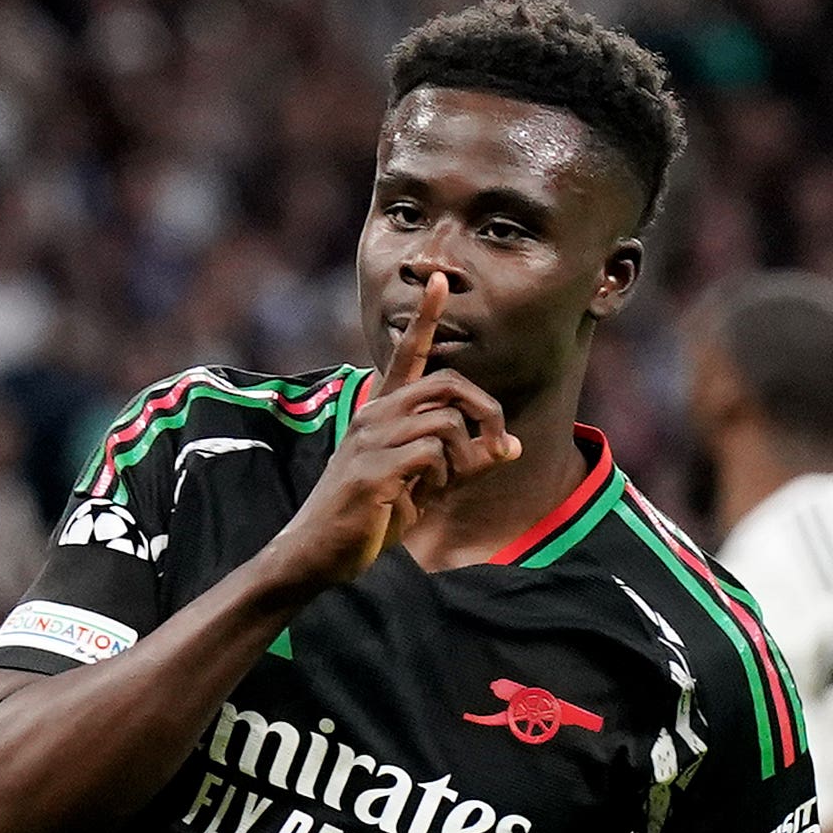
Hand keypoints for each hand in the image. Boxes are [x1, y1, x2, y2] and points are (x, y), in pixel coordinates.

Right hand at [260, 272, 519, 591]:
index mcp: (383, 411)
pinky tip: (423, 496)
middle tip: (497, 447)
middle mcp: (376, 414)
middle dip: (486, 412)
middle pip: (449, 384)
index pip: (407, 354)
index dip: (426, 317)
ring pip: (446, 422)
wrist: (321, 552)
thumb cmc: (372, 517)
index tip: (440, 280)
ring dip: (465, 458)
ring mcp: (372, 439)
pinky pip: (434, 453)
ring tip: (445, 485)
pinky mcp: (374, 468)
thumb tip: (512, 446)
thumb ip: (466, 462)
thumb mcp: (427, 484)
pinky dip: (444, 477)